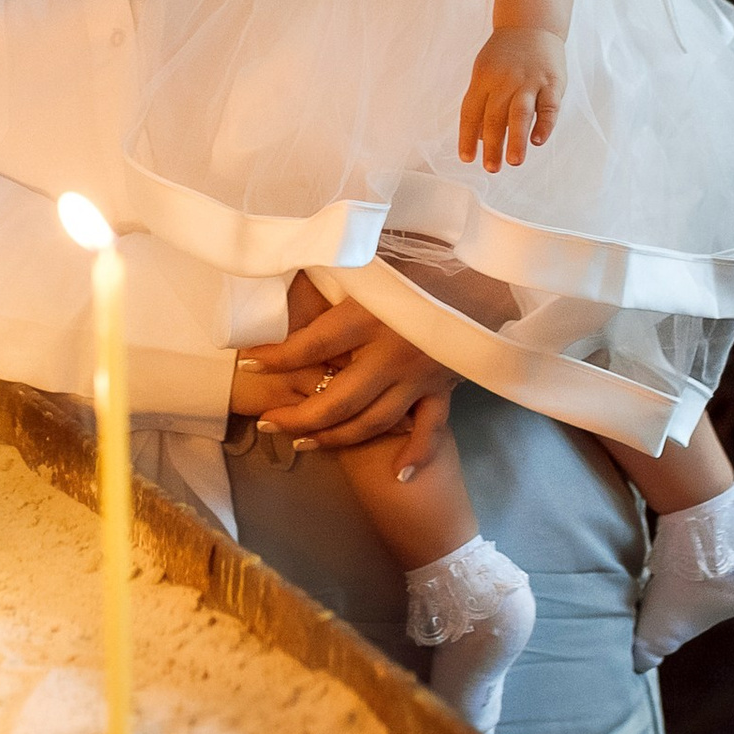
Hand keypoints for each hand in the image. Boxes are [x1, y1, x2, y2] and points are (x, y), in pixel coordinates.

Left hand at [233, 273, 454, 469]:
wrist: (485, 269)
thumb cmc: (421, 257)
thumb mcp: (372, 259)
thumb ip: (335, 269)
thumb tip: (289, 262)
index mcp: (368, 316)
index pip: (310, 345)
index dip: (275, 358)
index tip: (248, 363)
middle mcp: (391, 353)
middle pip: (336, 401)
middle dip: (297, 417)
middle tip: (267, 423)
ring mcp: (419, 375)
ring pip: (372, 422)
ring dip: (335, 438)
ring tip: (302, 443)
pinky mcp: (443, 386)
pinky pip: (430, 429)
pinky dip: (416, 454)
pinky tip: (398, 475)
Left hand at [457, 26, 565, 172]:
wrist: (531, 24)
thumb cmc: (504, 56)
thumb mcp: (485, 73)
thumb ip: (482, 103)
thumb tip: (478, 139)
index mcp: (483, 80)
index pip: (471, 112)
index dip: (467, 137)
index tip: (467, 159)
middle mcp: (504, 81)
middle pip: (494, 117)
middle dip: (492, 146)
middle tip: (492, 168)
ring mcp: (529, 81)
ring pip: (520, 113)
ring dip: (516, 139)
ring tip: (514, 161)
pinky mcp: (552, 82)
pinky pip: (549, 106)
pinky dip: (544, 124)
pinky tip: (538, 141)